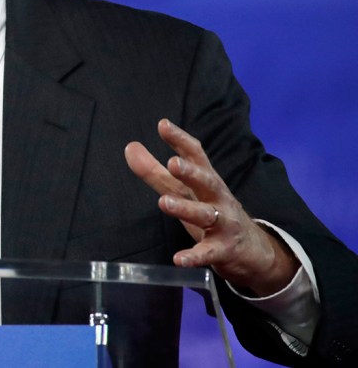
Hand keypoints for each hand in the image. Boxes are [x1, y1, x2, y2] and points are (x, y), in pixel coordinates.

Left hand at [125, 119, 298, 295]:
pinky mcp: (224, 250)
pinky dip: (195, 256)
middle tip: (172, 163)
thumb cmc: (212, 211)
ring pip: (205, 215)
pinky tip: (179, 259)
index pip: (196, 155)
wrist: (253, 250)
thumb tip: (129, 147)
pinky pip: (208, 253)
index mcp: (207, 180)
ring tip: (163, 202)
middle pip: (206, 181)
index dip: (180, 139)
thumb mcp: (184, 191)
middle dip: (190, 172)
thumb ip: (155, 172)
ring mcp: (223, 224)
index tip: (163, 125)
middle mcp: (218, 198)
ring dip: (185, 208)